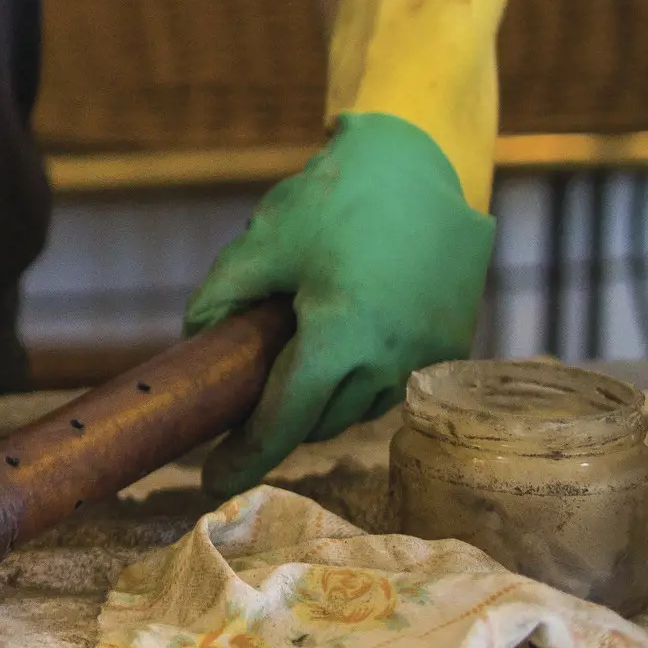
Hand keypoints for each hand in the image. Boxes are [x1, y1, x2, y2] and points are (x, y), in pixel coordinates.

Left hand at [186, 113, 492, 492]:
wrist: (420, 166)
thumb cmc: (334, 199)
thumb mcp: (261, 243)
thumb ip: (221, 298)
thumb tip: (196, 340)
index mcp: (344, 338)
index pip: (285, 419)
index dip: (245, 455)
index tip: (211, 481)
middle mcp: (393, 360)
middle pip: (318, 419)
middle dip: (276, 419)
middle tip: (236, 404)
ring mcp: (429, 356)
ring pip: (357, 407)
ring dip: (319, 399)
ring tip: (288, 356)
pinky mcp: (450, 344)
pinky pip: (389, 384)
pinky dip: (355, 379)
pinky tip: (334, 344)